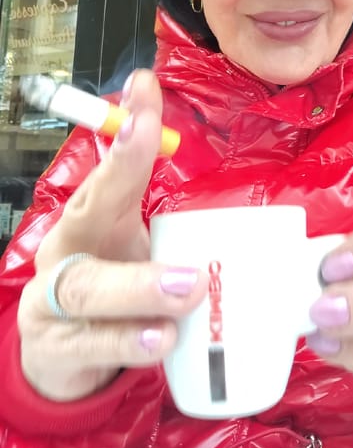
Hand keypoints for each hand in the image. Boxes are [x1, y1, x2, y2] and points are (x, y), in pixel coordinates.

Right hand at [17, 70, 206, 401]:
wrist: (61, 352)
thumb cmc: (110, 282)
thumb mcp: (131, 242)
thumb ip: (162, 210)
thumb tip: (204, 162)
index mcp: (88, 217)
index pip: (108, 169)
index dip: (127, 136)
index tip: (145, 95)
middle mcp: (65, 250)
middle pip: (86, 220)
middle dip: (130, 187)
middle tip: (187, 227)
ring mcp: (53, 301)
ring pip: (88, 290)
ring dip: (139, 289)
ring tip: (186, 290)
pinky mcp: (57, 349)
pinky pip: (91, 347)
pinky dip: (127, 343)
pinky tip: (161, 341)